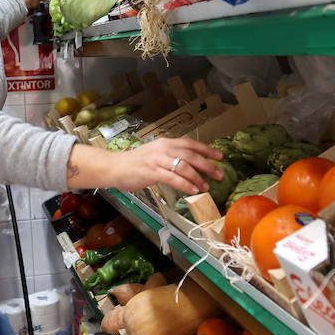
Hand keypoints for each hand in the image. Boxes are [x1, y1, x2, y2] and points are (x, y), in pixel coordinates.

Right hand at [109, 138, 224, 193]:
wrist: (114, 167)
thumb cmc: (135, 163)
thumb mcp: (155, 154)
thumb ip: (170, 157)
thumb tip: (190, 165)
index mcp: (165, 143)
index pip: (191, 143)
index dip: (207, 150)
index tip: (219, 156)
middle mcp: (163, 149)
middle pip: (191, 155)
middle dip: (208, 165)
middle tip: (219, 174)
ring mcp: (157, 160)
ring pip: (184, 167)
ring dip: (198, 178)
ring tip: (206, 187)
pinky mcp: (152, 172)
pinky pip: (173, 178)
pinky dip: (186, 185)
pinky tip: (193, 190)